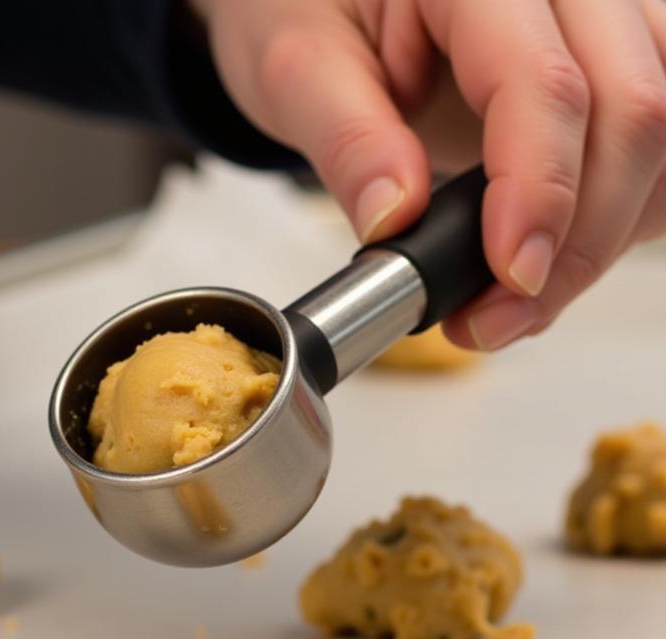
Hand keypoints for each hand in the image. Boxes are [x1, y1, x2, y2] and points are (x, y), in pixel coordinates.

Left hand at [191, 0, 665, 349]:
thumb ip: (349, 142)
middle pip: (633, 108)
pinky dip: (624, 210)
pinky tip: (553, 254)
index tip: (508, 279)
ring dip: (606, 234)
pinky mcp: (616, 47)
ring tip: (513, 300)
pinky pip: (662, 136)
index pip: (542, 82)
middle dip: (578, 240)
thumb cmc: (304, 8)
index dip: (538, 193)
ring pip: (663, 126)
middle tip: (496, 319)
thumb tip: (397, 221)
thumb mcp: (296, 69)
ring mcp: (604, 7)